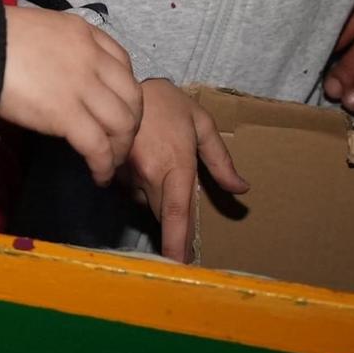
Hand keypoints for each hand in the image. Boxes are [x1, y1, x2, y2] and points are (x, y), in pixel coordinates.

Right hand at [0, 7, 142, 186]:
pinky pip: (97, 145)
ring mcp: (82, 86)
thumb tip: (60, 77)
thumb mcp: (41, 31)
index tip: (116, 107)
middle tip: (119, 141)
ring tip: (109, 163)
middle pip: (132, 96)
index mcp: (85, 34)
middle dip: (131, 123)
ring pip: (122, 123)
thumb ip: (61, 51)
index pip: (123, 64)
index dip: (125, 91)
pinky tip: (98, 175)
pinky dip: (103, 164)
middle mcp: (92, 58)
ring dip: (120, 148)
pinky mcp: (66, 114)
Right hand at [121, 79, 247, 263]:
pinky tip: (143, 164)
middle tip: (184, 231)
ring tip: (160, 169)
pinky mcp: (112, 172)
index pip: (176, 212)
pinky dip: (140, 187)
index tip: (181, 266)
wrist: (122, 86)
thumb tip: (242, 189)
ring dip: (157, 199)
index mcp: (176, 163)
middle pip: (163, 216)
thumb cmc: (167, 104)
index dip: (177, 242)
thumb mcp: (201, 124)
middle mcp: (149, 174)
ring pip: (146, 204)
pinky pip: (131, 192)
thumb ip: (221, 160)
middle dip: (174, 227)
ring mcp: (127, 174)